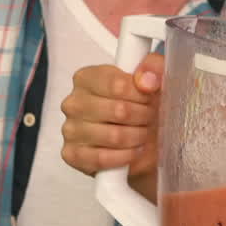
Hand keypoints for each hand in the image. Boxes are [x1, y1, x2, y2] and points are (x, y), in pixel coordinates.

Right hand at [59, 54, 164, 198]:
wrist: (144, 140)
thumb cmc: (145, 106)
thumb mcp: (156, 79)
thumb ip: (154, 67)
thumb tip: (146, 80)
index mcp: (87, 78)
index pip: (118, 85)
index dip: (142, 95)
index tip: (150, 98)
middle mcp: (73, 102)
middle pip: (119, 111)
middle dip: (143, 117)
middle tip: (149, 118)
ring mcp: (69, 130)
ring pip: (114, 136)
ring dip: (137, 137)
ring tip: (142, 134)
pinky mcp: (72, 155)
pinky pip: (102, 158)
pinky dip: (125, 157)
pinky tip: (133, 151)